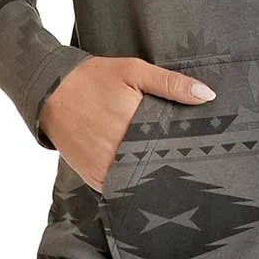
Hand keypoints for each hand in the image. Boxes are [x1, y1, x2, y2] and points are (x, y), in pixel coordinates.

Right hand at [37, 55, 216, 192]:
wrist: (50, 91)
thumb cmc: (95, 78)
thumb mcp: (134, 70)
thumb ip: (171, 84)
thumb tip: (208, 95)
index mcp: (132, 124)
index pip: (172, 145)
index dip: (189, 148)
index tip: (206, 149)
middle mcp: (117, 151)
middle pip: (158, 166)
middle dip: (174, 164)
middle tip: (196, 163)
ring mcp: (104, 168)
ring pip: (141, 182)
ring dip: (156, 178)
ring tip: (177, 175)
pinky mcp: (93, 178)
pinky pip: (120, 188)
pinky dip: (134, 184)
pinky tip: (148, 177)